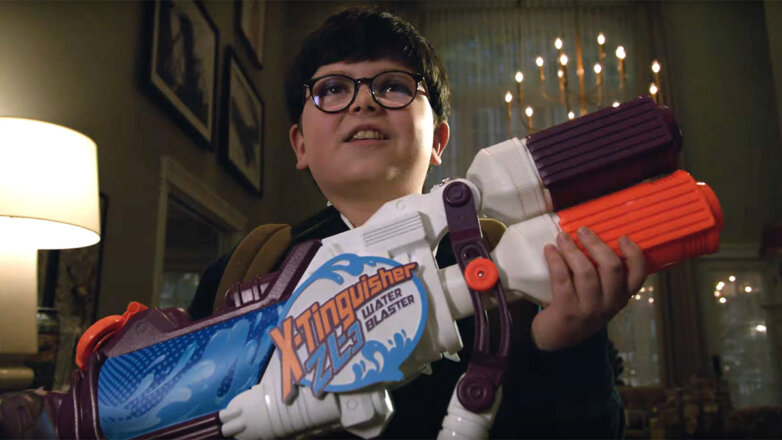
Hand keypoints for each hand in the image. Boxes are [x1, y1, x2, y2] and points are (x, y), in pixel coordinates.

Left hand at [531, 227, 646, 350]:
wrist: (559, 337)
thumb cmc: (582, 307)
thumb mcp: (601, 295)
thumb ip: (604, 274)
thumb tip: (594, 238)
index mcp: (622, 297)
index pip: (639, 275)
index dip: (634, 254)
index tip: (622, 237)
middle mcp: (610, 304)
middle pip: (612, 267)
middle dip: (596, 244)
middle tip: (583, 230)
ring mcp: (589, 309)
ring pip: (585, 271)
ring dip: (572, 250)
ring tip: (562, 237)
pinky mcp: (568, 310)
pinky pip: (562, 278)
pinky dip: (555, 260)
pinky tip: (549, 250)